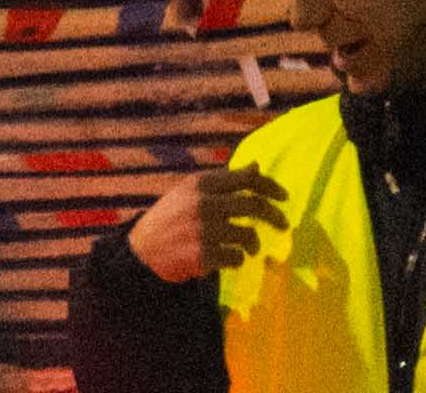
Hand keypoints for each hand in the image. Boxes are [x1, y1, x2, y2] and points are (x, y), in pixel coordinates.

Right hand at [124, 162, 283, 288]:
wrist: (141, 252)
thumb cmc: (168, 219)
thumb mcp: (190, 192)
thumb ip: (222, 181)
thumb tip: (256, 166)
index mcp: (201, 184)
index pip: (246, 179)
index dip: (270, 186)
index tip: (284, 197)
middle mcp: (203, 203)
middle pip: (253, 206)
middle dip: (274, 216)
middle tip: (283, 224)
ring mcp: (204, 231)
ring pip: (247, 235)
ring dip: (253, 244)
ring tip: (249, 248)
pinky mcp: (203, 256)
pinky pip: (235, 258)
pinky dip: (236, 260)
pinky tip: (227, 260)